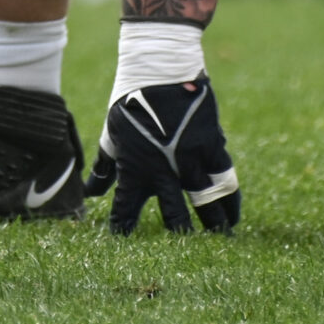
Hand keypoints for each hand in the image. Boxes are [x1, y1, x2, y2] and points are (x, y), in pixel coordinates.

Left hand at [85, 75, 240, 234]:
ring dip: (215, 224)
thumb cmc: (130, 99)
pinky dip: (230, 200)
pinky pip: (225, 180)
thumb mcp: (112, 134)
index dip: (124, 231)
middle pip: (174, 217)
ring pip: (207, 202)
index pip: (126, 211)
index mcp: (134, 168)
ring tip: (220, 242)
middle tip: (186, 257)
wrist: (159, 65)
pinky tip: (233, 216)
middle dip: (179, 238)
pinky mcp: (211, 145)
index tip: (126, 248)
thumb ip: (106, 168)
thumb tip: (91, 193)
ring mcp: (189, 158)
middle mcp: (163, 169)